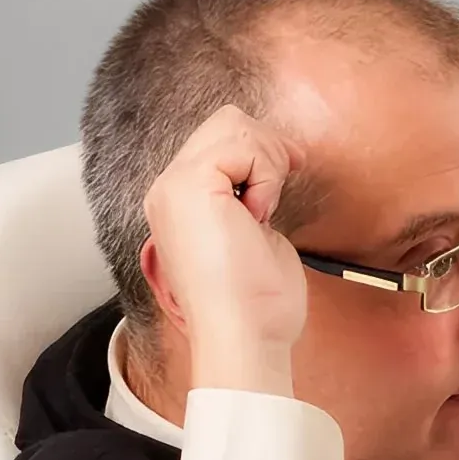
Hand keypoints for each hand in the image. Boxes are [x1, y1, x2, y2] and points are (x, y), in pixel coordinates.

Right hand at [140, 105, 308, 395]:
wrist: (245, 336)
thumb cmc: (257, 304)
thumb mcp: (255, 236)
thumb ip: (249, 201)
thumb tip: (271, 172)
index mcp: (181, 203)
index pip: (220, 140)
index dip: (262, 149)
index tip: (290, 171)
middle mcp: (168, 190)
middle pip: (226, 122)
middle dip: (268, 147)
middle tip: (280, 191)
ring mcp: (174, 187)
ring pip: (234, 125)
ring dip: (268, 162)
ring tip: (263, 211)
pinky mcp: (189, 186)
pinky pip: (241, 144)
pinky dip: (265, 173)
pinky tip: (258, 214)